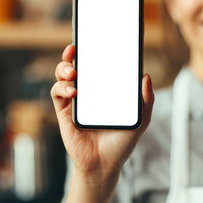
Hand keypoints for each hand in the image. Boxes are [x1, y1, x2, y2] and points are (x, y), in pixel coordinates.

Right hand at [51, 44, 154, 191]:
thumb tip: (146, 76)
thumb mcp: (140, 120)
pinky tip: (73, 91)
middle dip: (73, 53)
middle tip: (76, 49)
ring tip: (73, 72)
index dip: (93, 50)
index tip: (95, 37)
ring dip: (64, 69)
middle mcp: (88, 92)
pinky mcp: (63, 112)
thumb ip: (146, 100)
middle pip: (76, 65)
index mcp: (104, 90)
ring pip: (63, 76)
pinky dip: (61, 88)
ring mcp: (74, 101)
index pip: (98, 65)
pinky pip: (56, 93)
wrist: (105, 165)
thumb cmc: (122, 142)